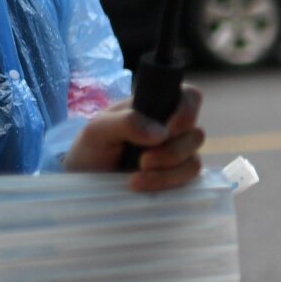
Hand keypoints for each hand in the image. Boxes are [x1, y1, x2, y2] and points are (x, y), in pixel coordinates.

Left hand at [64, 85, 205, 190]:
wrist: (84, 178)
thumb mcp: (98, 129)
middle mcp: (173, 130)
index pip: (190, 97)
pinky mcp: (177, 178)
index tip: (167, 130)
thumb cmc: (91, 147)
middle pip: (196, 134)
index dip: (187, 112)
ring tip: (136, 178)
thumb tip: (161, 133)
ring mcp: (178, 155)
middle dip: (171, 152)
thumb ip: (126, 122)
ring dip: (167, 172)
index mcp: (158, 108)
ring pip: (194, 161)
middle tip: (143, 161)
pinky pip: (188, 180)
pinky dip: (166, 183)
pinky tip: (142, 184)